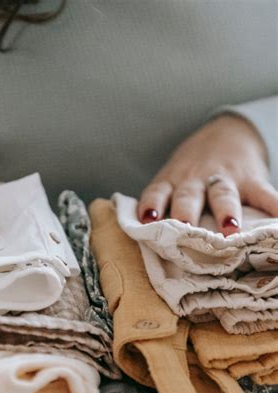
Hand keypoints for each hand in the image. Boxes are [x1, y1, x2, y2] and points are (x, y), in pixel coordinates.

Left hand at [138, 114, 277, 234]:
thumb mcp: (172, 180)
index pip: (156, 192)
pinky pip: (264, 194)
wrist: (225, 133)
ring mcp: (224, 179)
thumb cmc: (190, 170)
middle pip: (188, 196)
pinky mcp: (251, 179)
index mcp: (171, 182)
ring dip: (226, 211)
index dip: (150, 204)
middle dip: (185, 212)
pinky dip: (274, 207)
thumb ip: (163, 204)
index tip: (147, 220)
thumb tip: (148, 241)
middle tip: (184, 228)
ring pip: (223, 195)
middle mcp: (194, 180)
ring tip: (230, 229)